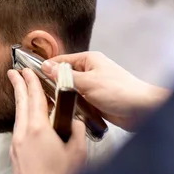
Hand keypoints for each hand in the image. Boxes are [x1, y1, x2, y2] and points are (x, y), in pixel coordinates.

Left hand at [8, 68, 86, 173]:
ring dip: (20, 101)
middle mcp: (23, 134)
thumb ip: (76, 131)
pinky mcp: (15, 156)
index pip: (34, 97)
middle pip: (20, 103)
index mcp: (37, 128)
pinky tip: (28, 121)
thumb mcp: (77, 151)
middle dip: (18, 85)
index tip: (27, 69)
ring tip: (21, 92)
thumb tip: (74, 121)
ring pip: (18, 116)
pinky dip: (22, 117)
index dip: (31, 81)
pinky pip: (18, 129)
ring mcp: (16, 145)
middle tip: (14, 72)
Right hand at [42, 52, 169, 130]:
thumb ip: (65, 76)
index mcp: (90, 60)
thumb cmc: (119, 91)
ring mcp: (94, 86)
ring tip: (52, 106)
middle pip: (66, 76)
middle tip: (40, 95)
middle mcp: (91, 71)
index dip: (47, 67)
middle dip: (55, 86)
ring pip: (72, 91)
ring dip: (66, 98)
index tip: (32, 75)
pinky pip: (80, 102)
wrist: (141, 109)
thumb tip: (46, 67)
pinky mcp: (97, 101)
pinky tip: (67, 113)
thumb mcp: (88, 82)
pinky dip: (75, 107)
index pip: (62, 60)